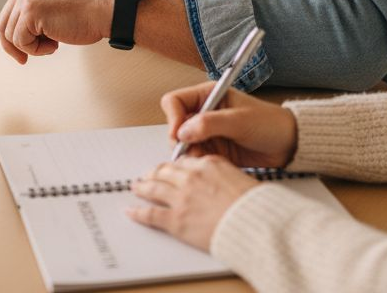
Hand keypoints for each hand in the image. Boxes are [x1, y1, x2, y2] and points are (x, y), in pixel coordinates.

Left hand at [0, 0, 111, 63]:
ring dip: (32, 48)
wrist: (103, 12)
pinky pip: (21, 42)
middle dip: (14, 47)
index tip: (22, 54)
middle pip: (3, 26)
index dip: (12, 39)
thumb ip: (31, 16)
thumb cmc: (82, 16)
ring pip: (12, 36)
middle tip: (25, 60)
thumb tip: (11, 38)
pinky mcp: (30, 12)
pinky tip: (55, 43)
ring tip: (54, 43)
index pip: (7, 16)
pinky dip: (37, 50)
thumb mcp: (49, 10)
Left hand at [127, 156, 257, 250]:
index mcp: (209, 164)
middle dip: (154, 173)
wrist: (254, 225)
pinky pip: (150, 214)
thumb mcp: (241, 178)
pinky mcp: (175, 219)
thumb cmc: (254, 206)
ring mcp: (181, 198)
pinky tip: (131, 211)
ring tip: (136, 187)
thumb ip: (224, 175)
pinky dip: (138, 212)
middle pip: (165, 171)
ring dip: (142, 187)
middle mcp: (192, 177)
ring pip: (153, 188)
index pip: (184, 161)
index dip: (174, 165)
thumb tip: (221, 181)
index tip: (170, 168)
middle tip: (148, 175)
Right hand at [161, 81, 296, 167]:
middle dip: (181, 141)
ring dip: (190, 154)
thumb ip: (210, 123)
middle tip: (195, 152)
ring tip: (208, 159)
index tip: (180, 135)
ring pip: (183, 145)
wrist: (288, 144)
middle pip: (175, 126)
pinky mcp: (213, 150)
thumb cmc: (269, 123)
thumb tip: (182, 131)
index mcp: (208, 95)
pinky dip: (200, 164)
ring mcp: (207, 133)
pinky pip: (196, 158)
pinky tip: (214, 165)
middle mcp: (204, 113)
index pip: (175, 101)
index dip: (173, 118)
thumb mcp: (240, 121)